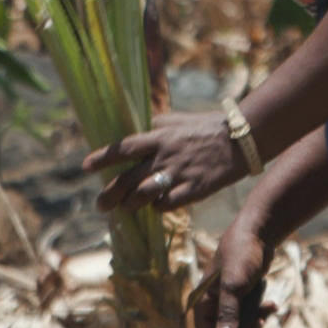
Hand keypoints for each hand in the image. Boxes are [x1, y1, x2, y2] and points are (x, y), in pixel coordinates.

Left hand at [83, 110, 246, 211]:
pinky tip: (156, 206)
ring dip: (131, 204)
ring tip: (126, 208)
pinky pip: (167, 204)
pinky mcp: (194, 189)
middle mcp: (165, 155)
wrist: (241, 139)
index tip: (85, 167)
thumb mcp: (177, 120)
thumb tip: (134, 132)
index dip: (103, 157)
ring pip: (144, 195)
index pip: (124, 147)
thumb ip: (155, 126)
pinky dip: (158, 207)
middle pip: (129, 178)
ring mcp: (179, 173)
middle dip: (110, 194)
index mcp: (160, 136)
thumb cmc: (207, 127)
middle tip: (100, 205)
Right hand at [192, 221, 276, 327]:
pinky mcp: (243, 295)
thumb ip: (228, 314)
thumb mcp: (234, 286)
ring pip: (241, 325)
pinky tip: (272, 305)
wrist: (258, 233)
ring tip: (268, 311)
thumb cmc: (241, 256)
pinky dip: (262, 312)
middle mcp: (213, 303)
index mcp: (203, 302)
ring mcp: (229, 300)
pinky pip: (251, 313)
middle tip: (259, 327)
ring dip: (256, 322)